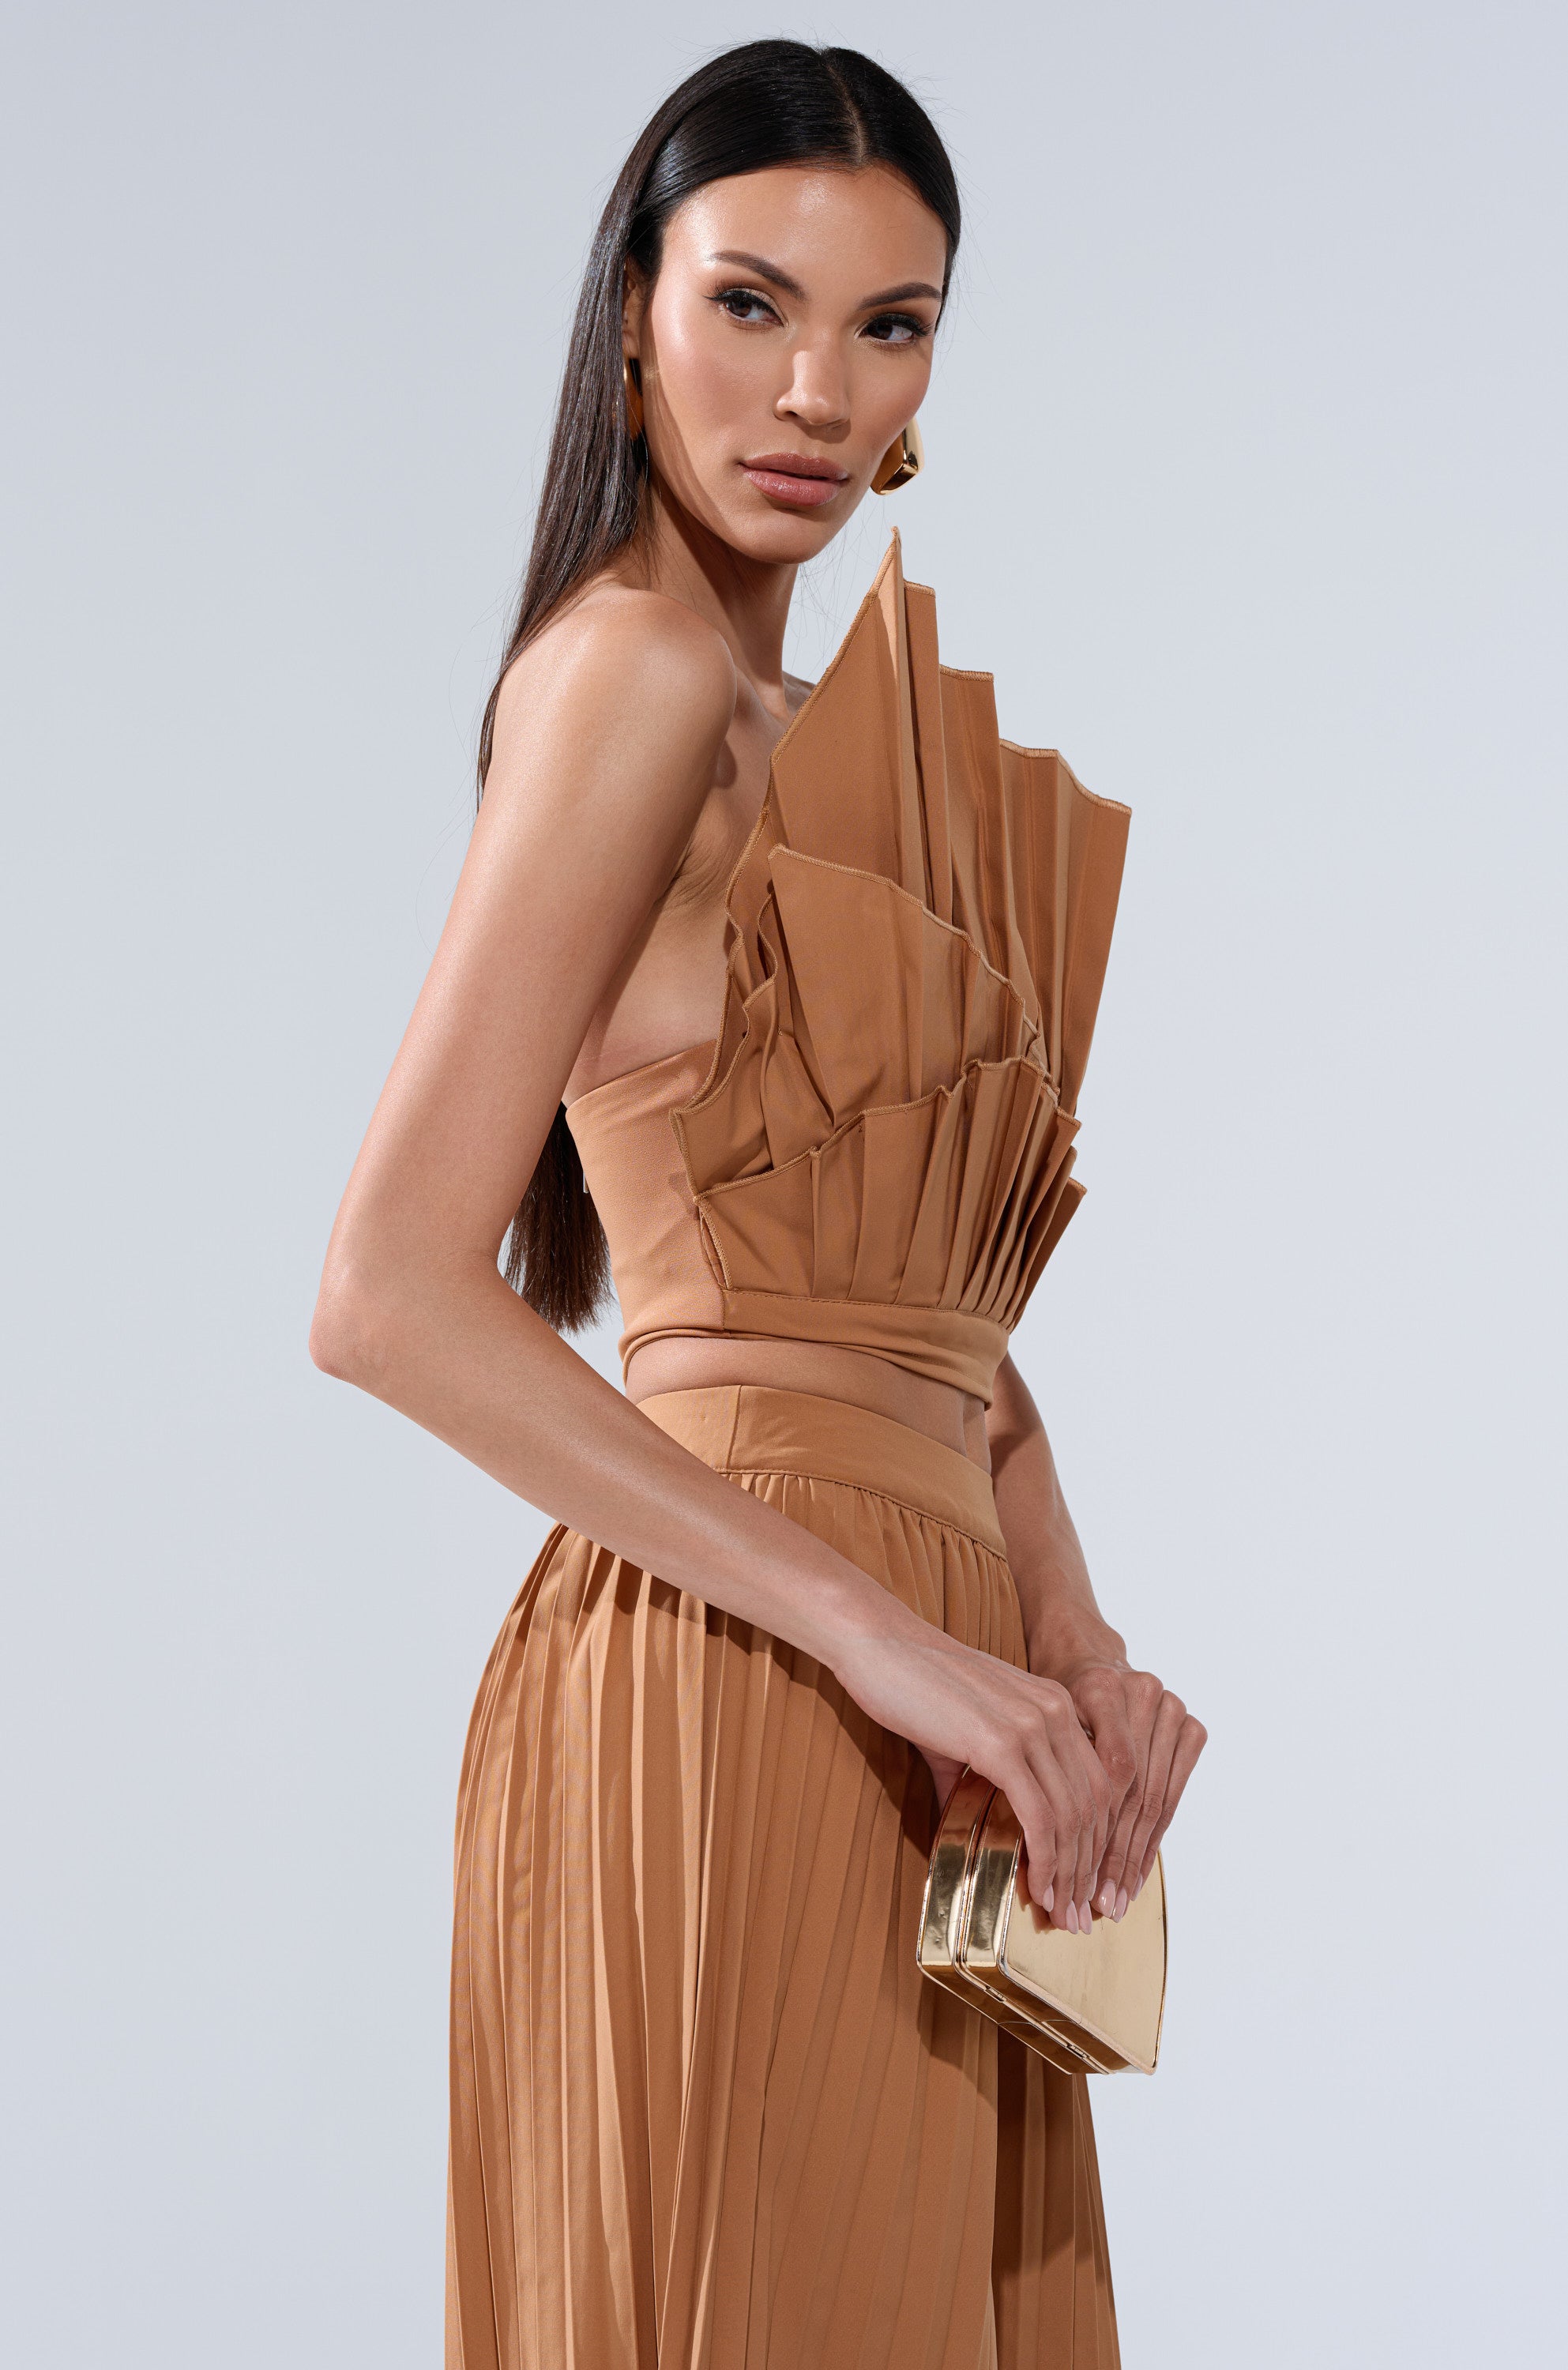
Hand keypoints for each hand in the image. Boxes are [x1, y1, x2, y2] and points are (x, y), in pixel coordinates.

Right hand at [831, 1606, 1116, 1933]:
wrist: (880, 1645)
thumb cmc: (914, 1684)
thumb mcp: (967, 1730)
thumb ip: (980, 1779)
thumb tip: (973, 1832)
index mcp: (1056, 1705)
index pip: (1099, 1784)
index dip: (1098, 1840)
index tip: (1085, 1883)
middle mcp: (1056, 1712)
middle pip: (1096, 1805)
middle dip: (1091, 1867)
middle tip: (1079, 1914)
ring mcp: (1031, 1725)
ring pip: (1073, 1815)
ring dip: (1071, 1873)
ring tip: (1061, 1912)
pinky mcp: (1001, 1743)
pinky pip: (1040, 1814)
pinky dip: (1046, 1858)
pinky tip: (1038, 1887)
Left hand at [1049, 1655, 1207, 1921]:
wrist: (1082, 1655)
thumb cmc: (1041, 1697)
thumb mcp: (1026, 1720)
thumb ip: (1024, 1761)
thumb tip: (1006, 1823)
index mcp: (1100, 1687)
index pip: (1106, 1776)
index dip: (1087, 1832)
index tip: (1066, 1879)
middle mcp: (1143, 1692)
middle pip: (1131, 1793)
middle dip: (1111, 1856)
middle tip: (1096, 1904)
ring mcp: (1171, 1707)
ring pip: (1153, 1801)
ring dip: (1134, 1856)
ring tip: (1117, 1899)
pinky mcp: (1189, 1725)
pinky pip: (1171, 1795)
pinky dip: (1151, 1838)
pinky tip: (1137, 1872)